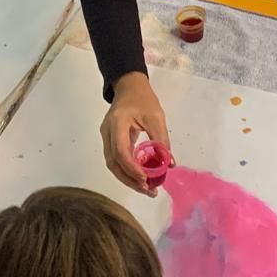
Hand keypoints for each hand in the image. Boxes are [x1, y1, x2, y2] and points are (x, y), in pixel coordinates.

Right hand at [101, 72, 171, 195]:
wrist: (129, 86)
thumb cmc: (143, 99)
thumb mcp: (156, 117)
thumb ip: (162, 141)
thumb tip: (169, 164)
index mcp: (117, 123)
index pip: (120, 151)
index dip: (132, 168)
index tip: (146, 180)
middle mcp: (107, 132)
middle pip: (114, 163)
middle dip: (130, 179)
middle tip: (148, 190)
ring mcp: (106, 137)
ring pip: (113, 164)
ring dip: (128, 178)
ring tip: (146, 188)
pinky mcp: (110, 140)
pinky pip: (116, 160)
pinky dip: (127, 171)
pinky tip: (140, 177)